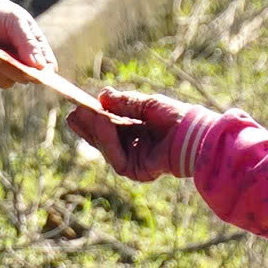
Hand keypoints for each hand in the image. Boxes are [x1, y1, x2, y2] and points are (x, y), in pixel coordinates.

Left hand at [0, 0, 52, 87]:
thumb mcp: (15, 20)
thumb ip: (27, 42)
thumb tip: (40, 66)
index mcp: (35, 50)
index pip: (47, 70)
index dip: (46, 76)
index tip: (38, 73)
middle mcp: (20, 64)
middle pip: (25, 79)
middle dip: (13, 67)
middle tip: (0, 52)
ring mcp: (1, 71)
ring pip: (5, 82)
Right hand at [68, 87, 207, 182]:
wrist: (194, 133)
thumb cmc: (176, 116)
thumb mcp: (146, 104)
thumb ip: (124, 102)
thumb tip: (102, 96)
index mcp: (136, 132)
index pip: (107, 128)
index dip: (92, 119)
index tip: (77, 107)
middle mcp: (132, 148)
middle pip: (101, 140)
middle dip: (87, 126)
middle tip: (73, 111)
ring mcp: (133, 161)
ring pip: (104, 147)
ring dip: (95, 128)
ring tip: (86, 111)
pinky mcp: (136, 172)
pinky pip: (114, 156)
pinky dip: (107, 139)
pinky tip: (104, 121)